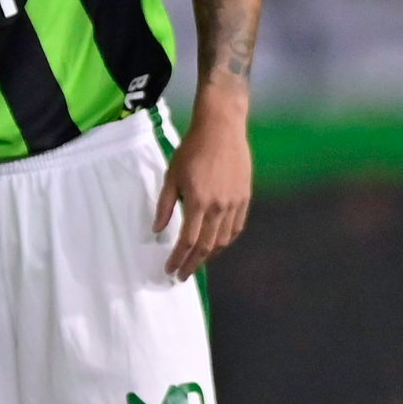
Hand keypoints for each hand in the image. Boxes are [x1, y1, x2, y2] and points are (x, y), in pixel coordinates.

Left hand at [154, 94, 252, 276]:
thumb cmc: (191, 150)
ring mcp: (235, 204)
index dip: (179, 259)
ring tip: (198, 262)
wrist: (221, 128)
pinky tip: (217, 245)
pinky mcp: (245, 198)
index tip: (170, 270)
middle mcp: (219, 207)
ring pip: (224, 240)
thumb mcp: (171, 176)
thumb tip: (157, 230)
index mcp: (198, 202)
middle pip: (207, 247)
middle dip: (193, 264)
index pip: (188, 241)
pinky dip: (226, 241)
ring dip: (210, 256)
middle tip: (183, 275)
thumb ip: (165, 206)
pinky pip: (236, 228)